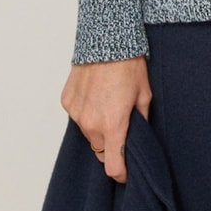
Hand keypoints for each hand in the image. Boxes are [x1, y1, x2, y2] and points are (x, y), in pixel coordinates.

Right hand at [60, 56, 151, 183]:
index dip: (121, 172)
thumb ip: (140, 121)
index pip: (113, 166)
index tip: (126, 171)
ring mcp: (76, 113)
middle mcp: (91, 123)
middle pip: (100, 150)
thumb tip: (138, 136)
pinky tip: (96, 95)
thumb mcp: (144, 94)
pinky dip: (86, 112)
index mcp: (113, 124)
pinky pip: (77, 116)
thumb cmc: (129, 64)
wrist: (107, 38)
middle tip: (121, 126)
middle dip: (111, 144)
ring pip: (88, 134)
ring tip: (108, 105)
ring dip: (98, 128)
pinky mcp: (67, 101)